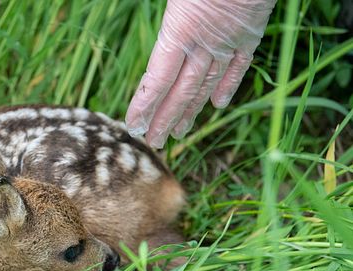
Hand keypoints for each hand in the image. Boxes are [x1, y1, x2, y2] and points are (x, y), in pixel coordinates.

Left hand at [126, 0, 276, 147]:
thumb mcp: (174, 0)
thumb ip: (166, 28)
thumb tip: (154, 54)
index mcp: (179, 32)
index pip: (157, 80)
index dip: (145, 106)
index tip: (133, 126)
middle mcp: (204, 44)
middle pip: (181, 91)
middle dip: (165, 119)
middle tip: (154, 141)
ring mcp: (229, 42)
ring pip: (207, 85)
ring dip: (191, 111)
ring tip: (178, 132)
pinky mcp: (250, 35)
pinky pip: (238, 67)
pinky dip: (228, 86)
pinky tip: (218, 105)